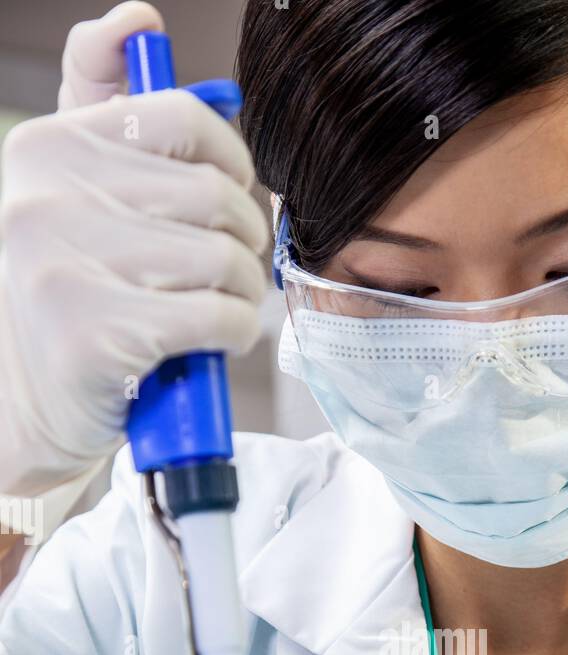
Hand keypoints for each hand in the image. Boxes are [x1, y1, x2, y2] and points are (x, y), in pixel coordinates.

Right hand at [0, 2, 267, 499]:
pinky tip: (215, 342)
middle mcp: (47, 196)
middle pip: (214, 195)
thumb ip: (107, 111)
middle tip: (232, 271)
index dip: (231, 164)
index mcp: (48, 149)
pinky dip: (235, 333)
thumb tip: (136, 20)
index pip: (181, 120)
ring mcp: (64, 263)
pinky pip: (217, 315)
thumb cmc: (74, 303)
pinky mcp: (94, 333)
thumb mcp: (76, 198)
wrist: (29, 408)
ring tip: (220, 310)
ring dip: (244, 294)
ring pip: (223, 257)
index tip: (231, 200)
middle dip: (245, 242)